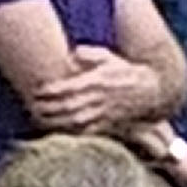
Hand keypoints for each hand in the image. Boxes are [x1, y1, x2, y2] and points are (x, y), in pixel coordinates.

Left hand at [27, 49, 148, 131]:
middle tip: (33, 106)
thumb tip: (71, 54)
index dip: (51, 90)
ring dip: (56, 121)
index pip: (69, 86)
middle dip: (48, 107)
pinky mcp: (109, 123)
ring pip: (75, 120)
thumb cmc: (127, 72)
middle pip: (68, 105)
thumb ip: (89, 54)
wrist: (153, 91)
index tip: (37, 90)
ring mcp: (104, 112)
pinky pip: (87, 130)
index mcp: (98, 80)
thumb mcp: (110, 57)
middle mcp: (99, 98)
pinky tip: (60, 131)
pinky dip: (72, 132)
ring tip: (40, 119)